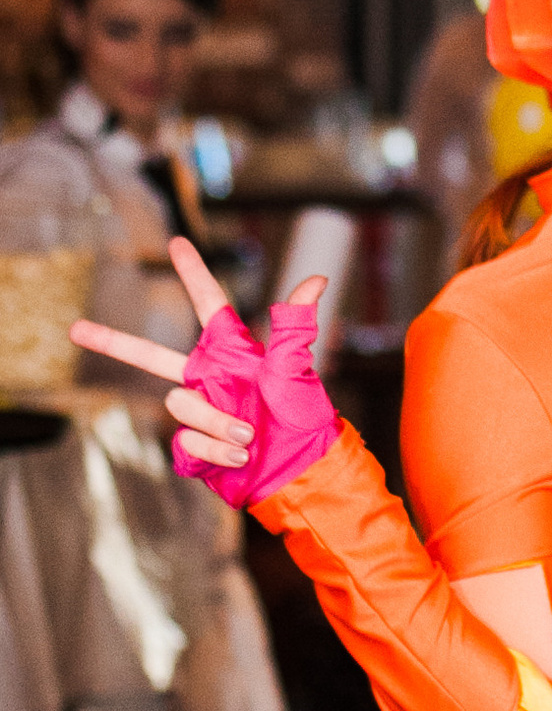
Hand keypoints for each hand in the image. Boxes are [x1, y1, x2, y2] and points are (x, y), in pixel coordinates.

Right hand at [75, 242, 332, 499]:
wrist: (300, 469)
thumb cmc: (302, 414)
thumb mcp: (295, 369)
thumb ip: (295, 325)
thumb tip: (317, 279)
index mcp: (231, 351)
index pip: (208, 304)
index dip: (192, 273)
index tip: (177, 242)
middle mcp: (208, 377)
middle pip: (151, 357)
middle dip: (113, 343)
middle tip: (75, 329)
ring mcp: (199, 410)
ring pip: (178, 404)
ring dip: (214, 421)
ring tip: (248, 435)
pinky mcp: (194, 444)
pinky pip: (185, 441)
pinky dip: (213, 449)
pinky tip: (240, 456)